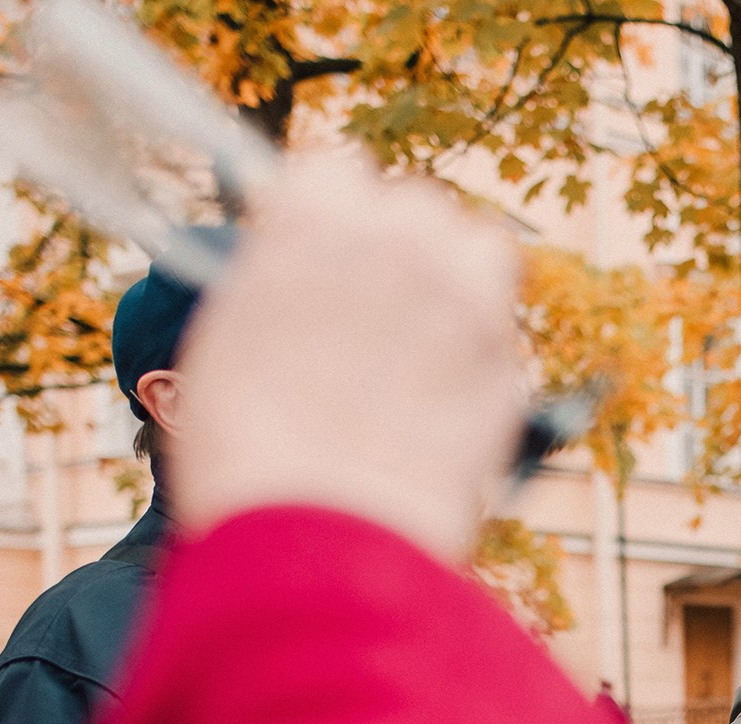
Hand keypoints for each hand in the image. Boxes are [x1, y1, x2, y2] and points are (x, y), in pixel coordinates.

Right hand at [172, 157, 525, 566]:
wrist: (322, 537)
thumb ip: (279, 279)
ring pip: (480, 248)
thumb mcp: (232, 340)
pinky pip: (501, 328)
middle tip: (374, 307)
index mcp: (314, 215)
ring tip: (426, 337)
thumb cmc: (251, 451)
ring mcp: (465, 297)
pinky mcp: (509, 362)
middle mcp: (397, 238)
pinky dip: (482, 348)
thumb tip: (300, 267)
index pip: (338, 170)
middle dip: (400, 246)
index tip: (324, 251)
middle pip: (416, 204)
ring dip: (459, 277)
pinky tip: (445, 396)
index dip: (330, 215)